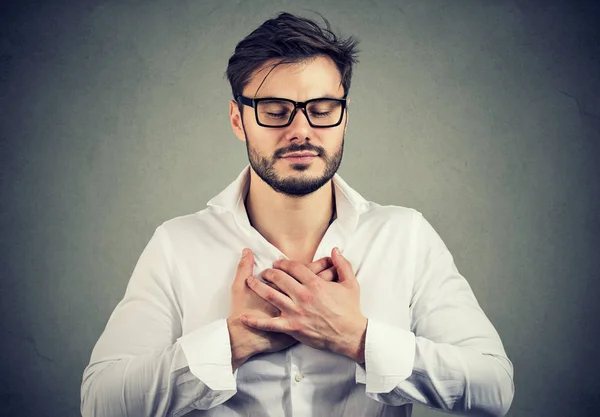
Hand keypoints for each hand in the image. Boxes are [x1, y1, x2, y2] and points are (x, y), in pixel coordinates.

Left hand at [241, 248, 366, 363]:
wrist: (350, 335)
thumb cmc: (350, 310)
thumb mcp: (351, 284)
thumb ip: (343, 265)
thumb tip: (335, 250)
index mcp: (315, 284)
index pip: (294, 267)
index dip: (283, 263)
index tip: (278, 263)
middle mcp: (302, 295)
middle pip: (279, 278)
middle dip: (269, 272)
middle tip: (265, 271)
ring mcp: (295, 312)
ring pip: (271, 295)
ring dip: (258, 287)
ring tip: (249, 282)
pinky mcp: (292, 327)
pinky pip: (270, 324)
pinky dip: (256, 321)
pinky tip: (245, 317)